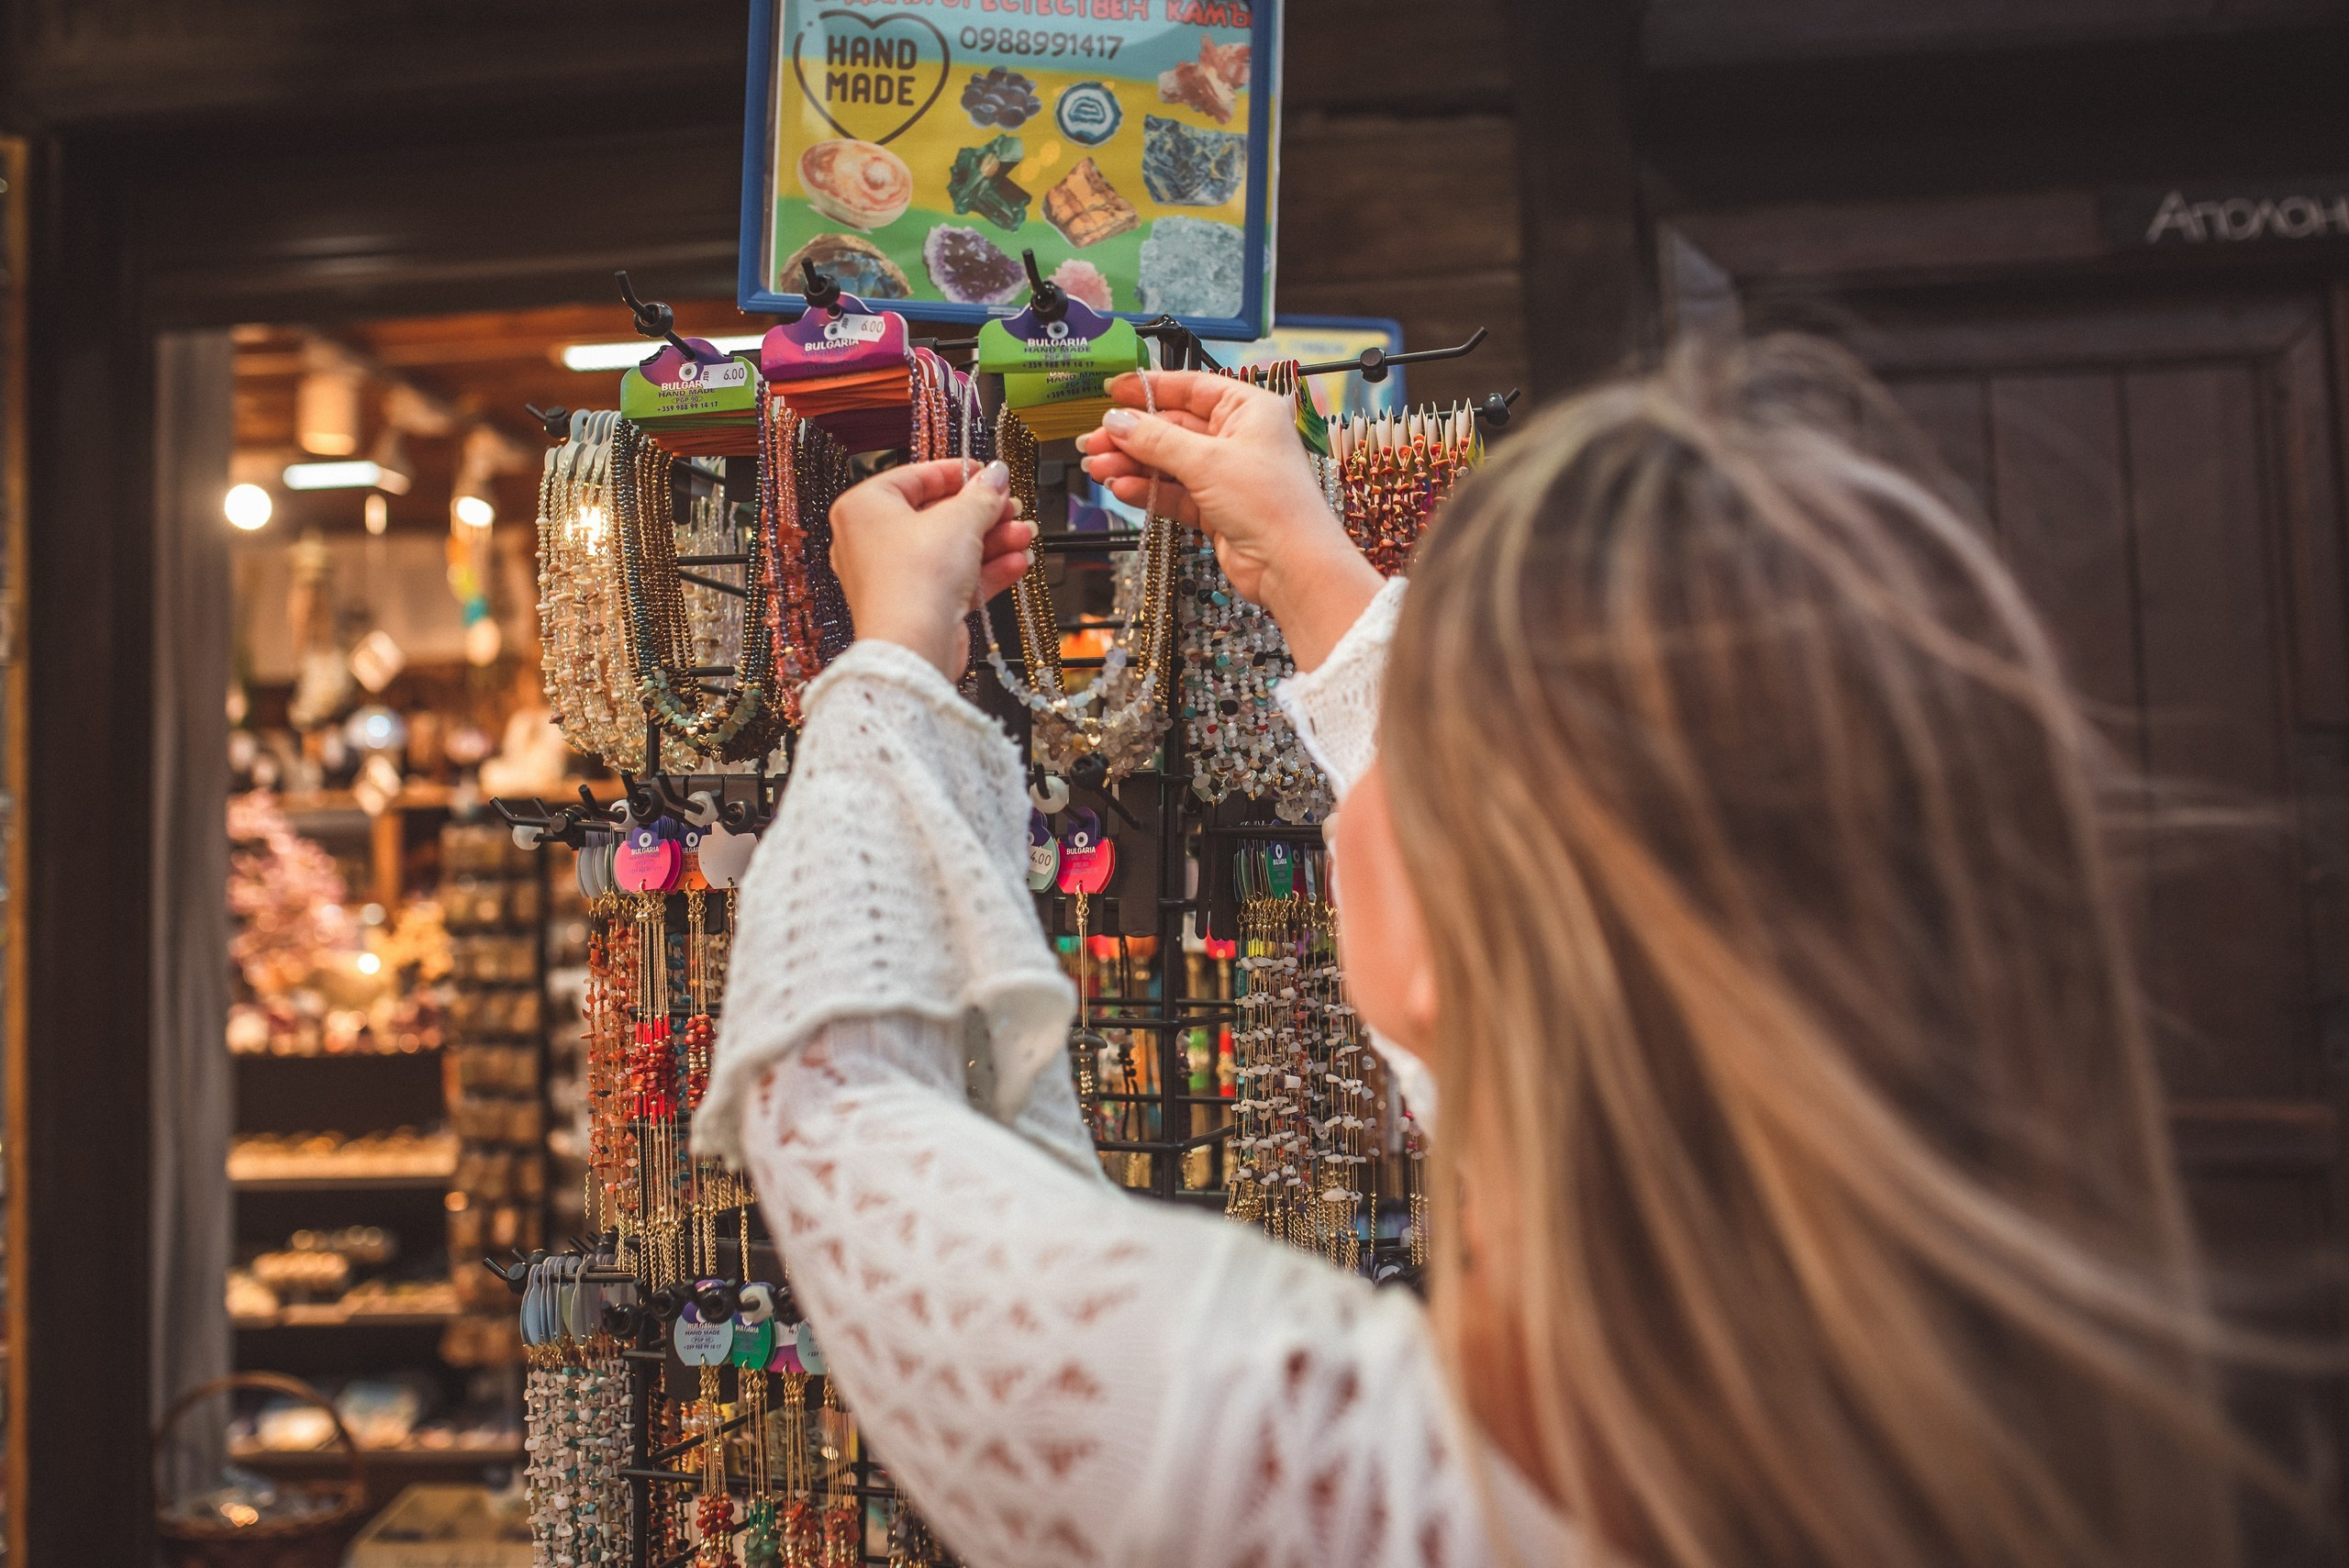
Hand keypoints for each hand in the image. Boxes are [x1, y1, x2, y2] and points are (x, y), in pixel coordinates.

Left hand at [829, 459, 1036, 679]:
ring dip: (992, 542)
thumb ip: (983, 494)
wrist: (913, 646)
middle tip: (1011, 508)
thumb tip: (996, 476)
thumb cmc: (914, 579)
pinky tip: (1015, 562)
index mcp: (864, 508)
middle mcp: (871, 541)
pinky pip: (953, 579)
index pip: (916, 477)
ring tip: (1023, 535)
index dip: (958, 473)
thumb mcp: (960, 520)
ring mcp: (894, 576)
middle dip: (984, 514)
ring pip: (950, 550)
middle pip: (938, 516)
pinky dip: (984, 571)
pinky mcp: (916, 605)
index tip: (988, 474)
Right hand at [1076, 371, 1380, 669]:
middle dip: (1132, 436)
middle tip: (1094, 441)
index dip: (1149, 388)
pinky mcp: (1216, 508)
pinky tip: (1121, 488)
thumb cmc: (1271, 503)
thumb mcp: (1206, 461)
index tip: (1113, 391)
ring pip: (1168, 462)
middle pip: (1173, 428)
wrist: (1292, 565)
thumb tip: (1118, 421)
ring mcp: (1226, 474)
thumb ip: (1156, 439)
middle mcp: (1238, 438)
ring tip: (1098, 468)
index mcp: (1248, 409)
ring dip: (1133, 465)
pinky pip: (1173, 492)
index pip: (1190, 387)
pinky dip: (1147, 490)